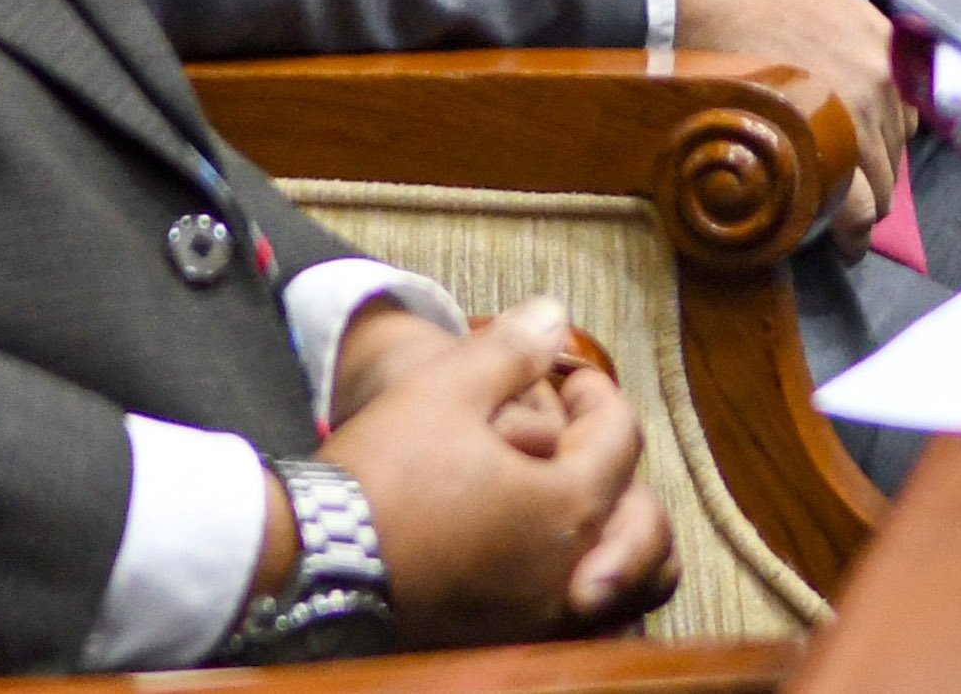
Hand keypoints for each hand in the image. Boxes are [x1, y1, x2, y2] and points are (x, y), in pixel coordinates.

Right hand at [313, 300, 676, 643]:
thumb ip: (514, 350)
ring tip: (586, 514)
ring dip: (621, 549)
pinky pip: (581, 629)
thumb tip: (555, 316)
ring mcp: (538, 618)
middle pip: (645, 528)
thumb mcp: (447, 387)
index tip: (570, 375)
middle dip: (627, 478)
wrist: (314, 558)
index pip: (622, 441)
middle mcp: (568, 573)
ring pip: (624, 592)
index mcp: (568, 506)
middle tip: (585, 445)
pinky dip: (587, 597)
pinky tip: (554, 567)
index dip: (600, 393)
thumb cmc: (384, 471)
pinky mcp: (504, 645)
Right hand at [664, 0, 908, 249]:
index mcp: (887, 48)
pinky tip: (840, 242)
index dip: (884, 141)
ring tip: (841, 226)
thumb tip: (848, 64)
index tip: (866, 157)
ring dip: (861, 204)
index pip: (906, 118)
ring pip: (878, 186)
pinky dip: (847, 225)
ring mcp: (853, 117)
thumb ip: (853, 37)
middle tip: (848, 195)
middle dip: (874, 177)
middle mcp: (882, 85)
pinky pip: (849, 202)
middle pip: (894, 155)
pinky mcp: (816, 145)